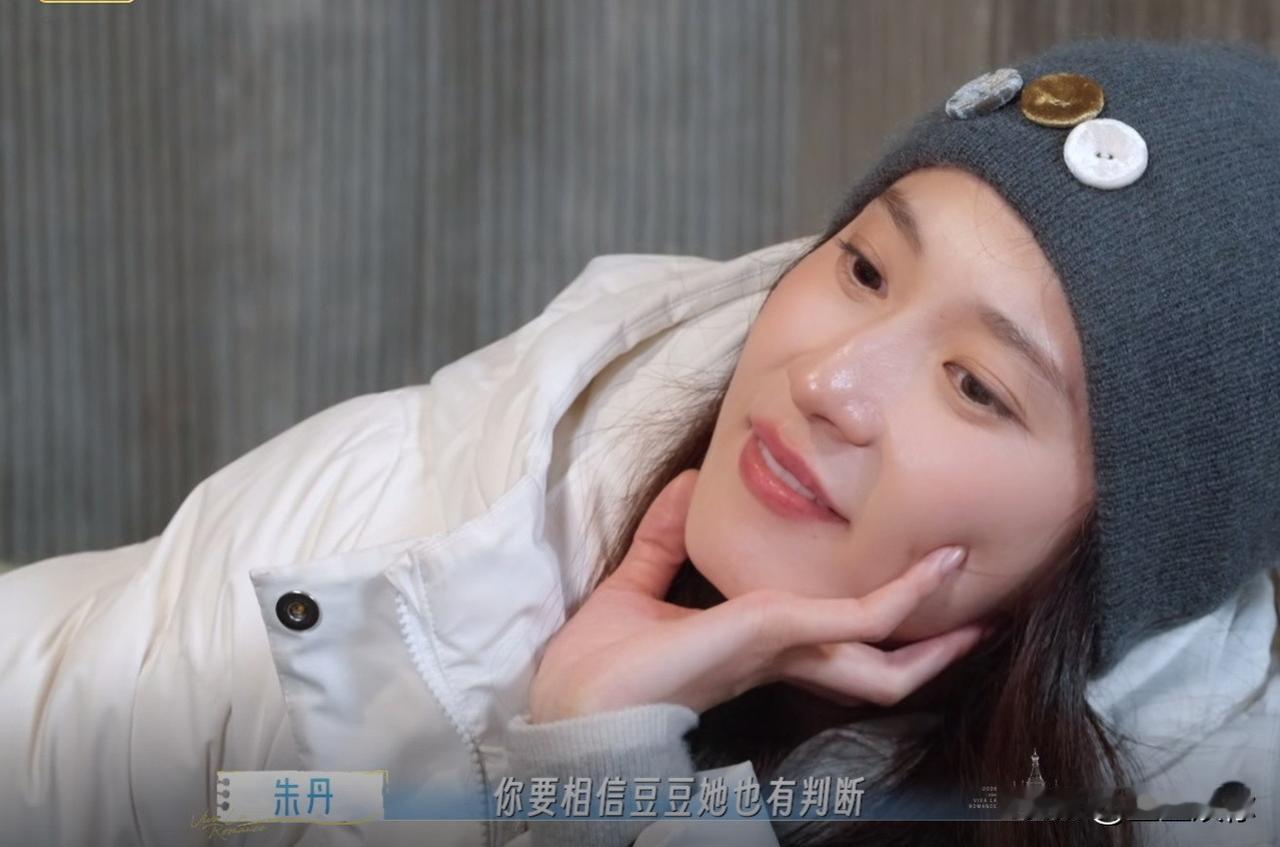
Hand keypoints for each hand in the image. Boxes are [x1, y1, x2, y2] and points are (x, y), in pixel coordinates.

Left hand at [526, 468, 987, 722]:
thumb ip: (666, 541)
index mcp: (753, 650)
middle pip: (874, 666)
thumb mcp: (639, 586)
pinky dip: (903, 596)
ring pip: (884, 660)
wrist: (574, 703)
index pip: (831, 646)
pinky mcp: (775, 631)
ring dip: (934, 628)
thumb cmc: (598, 663)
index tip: (907, 597)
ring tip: (978, 600)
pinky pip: (859, 618)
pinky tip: (935, 570)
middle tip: (978, 622)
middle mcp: (779, 658)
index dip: (874, 625)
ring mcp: (782, 649)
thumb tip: (690, 481)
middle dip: (927, 647)